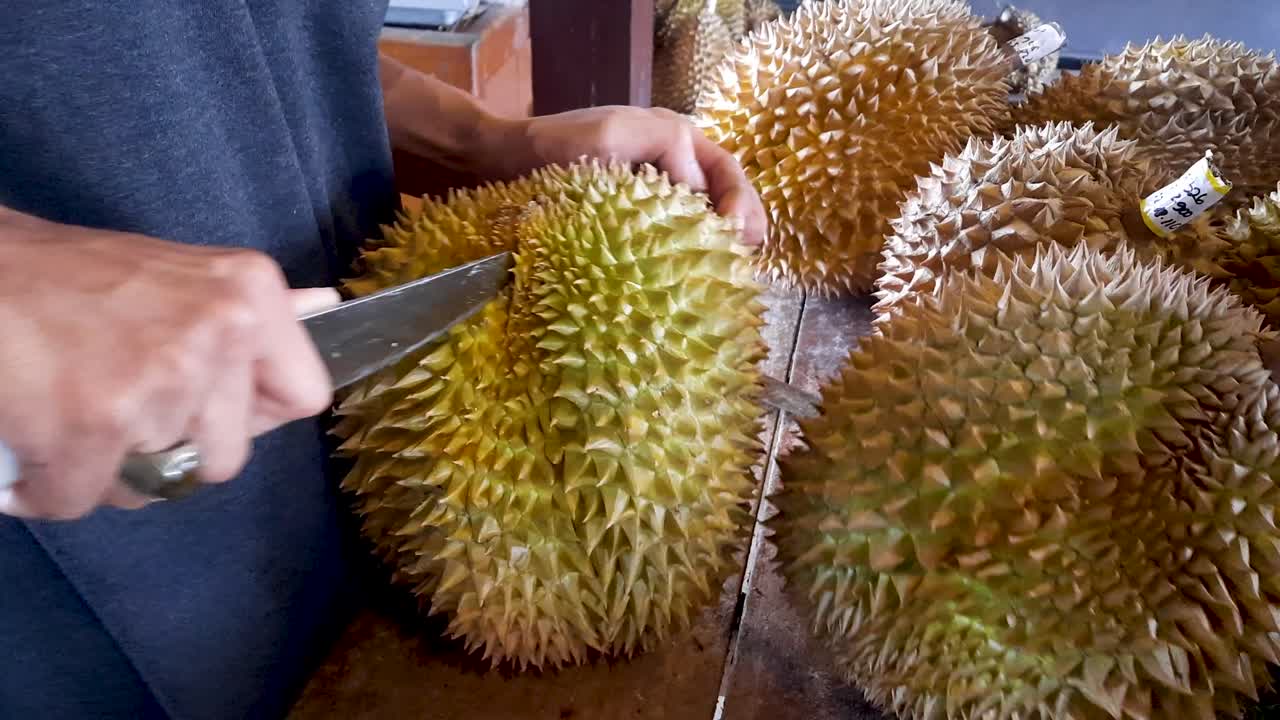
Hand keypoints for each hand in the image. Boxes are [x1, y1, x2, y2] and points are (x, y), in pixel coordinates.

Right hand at [0, 207, 337, 519]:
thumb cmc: (69, 276)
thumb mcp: (183, 278)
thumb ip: (245, 318)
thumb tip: (322, 321)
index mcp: (251, 296)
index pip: (305, 397)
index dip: (254, 419)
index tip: (212, 414)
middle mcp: (221, 332)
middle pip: (225, 458)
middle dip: (169, 452)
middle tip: (121, 412)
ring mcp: (162, 378)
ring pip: (151, 484)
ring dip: (104, 467)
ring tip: (69, 412)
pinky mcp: (97, 420)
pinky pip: (83, 496)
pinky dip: (48, 489)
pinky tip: (30, 452)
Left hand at [485, 106, 767, 246]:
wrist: (504, 164)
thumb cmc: (555, 149)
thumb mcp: (612, 135)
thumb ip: (666, 147)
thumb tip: (698, 191)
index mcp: (674, 137)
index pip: (725, 173)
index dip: (738, 205)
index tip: (733, 237)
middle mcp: (672, 163)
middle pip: (726, 196)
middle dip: (742, 226)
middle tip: (746, 259)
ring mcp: (654, 192)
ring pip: (704, 219)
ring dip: (720, 244)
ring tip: (730, 273)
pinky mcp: (634, 218)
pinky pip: (673, 235)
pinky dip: (688, 254)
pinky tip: (692, 279)